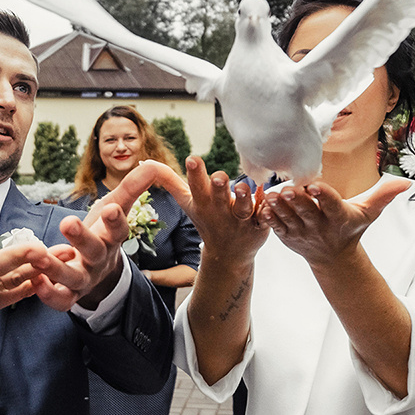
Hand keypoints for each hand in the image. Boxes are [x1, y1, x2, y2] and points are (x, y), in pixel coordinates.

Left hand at [33, 167, 164, 310]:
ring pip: (73, 277)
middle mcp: (100, 259)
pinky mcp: (68, 294)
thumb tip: (153, 164)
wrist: (100, 272)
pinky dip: (48, 293)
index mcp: (112, 238)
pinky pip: (60, 299)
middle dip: (81, 237)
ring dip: (55, 267)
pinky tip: (35, 279)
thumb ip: (132, 187)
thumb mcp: (116, 207)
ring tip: (39, 255)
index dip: (116, 220)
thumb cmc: (104, 232)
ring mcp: (84, 279)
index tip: (111, 208)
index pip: (119, 229)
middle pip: (94, 251)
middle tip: (67, 222)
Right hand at [155, 157, 269, 267]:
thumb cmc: (206, 219)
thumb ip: (170, 181)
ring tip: (242, 187)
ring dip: (243, 197)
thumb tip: (145, 164)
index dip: (194, 174)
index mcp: (203, 204)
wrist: (228, 255)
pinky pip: (265, 217)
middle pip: (219, 197)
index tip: (193, 159)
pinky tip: (270, 197)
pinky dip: (268, 209)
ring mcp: (240, 220)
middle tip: (218, 177)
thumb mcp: (187, 202)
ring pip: (243, 207)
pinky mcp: (260, 225)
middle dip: (218, 187)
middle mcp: (221, 211)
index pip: (196, 187)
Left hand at [260, 176, 409, 269]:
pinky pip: (277, 227)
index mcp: (338, 217)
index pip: (331, 205)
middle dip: (298, 201)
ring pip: (289, 219)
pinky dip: (270, 218)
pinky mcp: (288, 237)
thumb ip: (384, 195)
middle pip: (307, 212)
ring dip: (280, 208)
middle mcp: (320, 226)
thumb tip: (405, 183)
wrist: (333, 257)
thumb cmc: (351, 227)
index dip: (323, 195)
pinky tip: (263, 207)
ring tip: (272, 195)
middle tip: (288, 189)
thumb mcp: (369, 212)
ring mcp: (302, 233)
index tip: (315, 184)